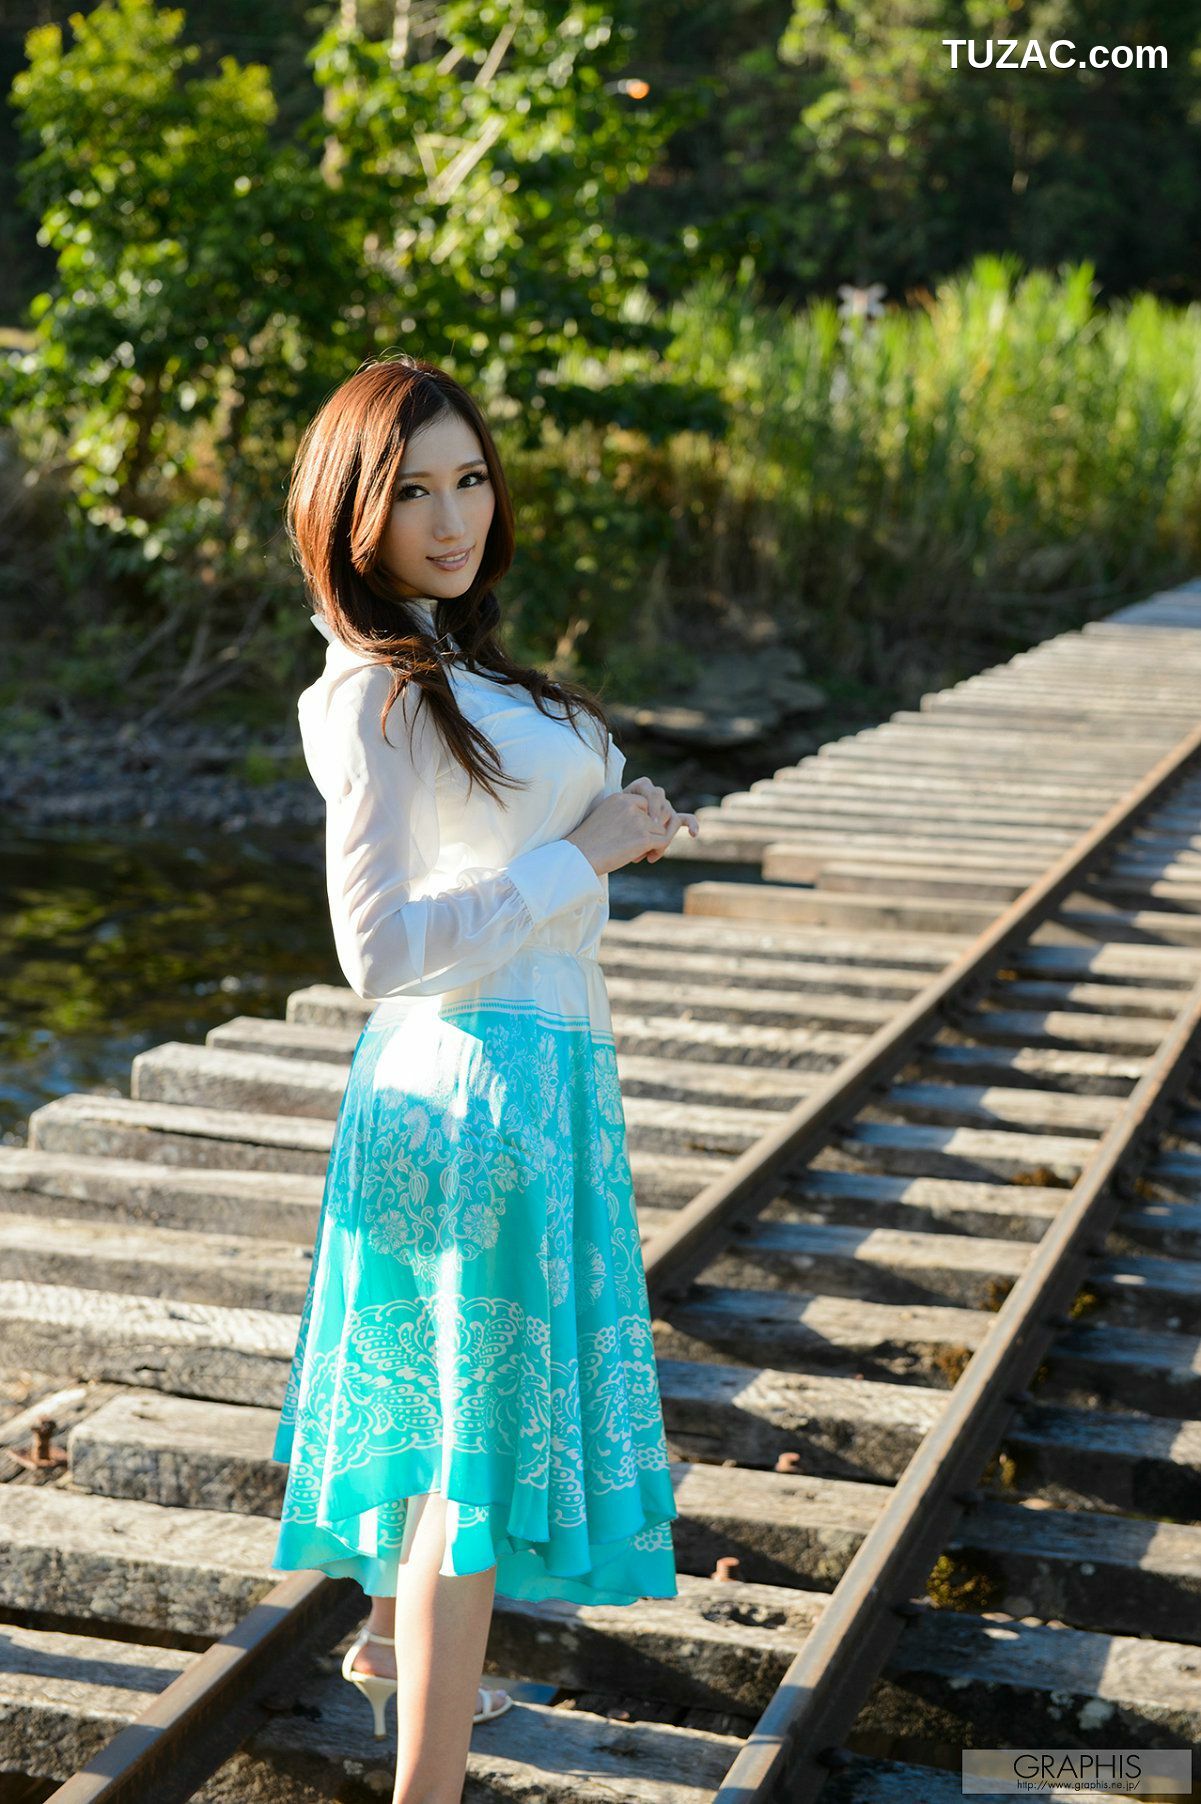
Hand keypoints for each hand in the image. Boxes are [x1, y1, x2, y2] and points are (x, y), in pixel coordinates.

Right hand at [565, 776, 699, 875]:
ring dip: (657, 843)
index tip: (638, 834)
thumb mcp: (606, 818)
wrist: (577, 857)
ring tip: (644, 854)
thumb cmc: (589, 843)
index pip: (647, 802)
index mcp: (620, 797)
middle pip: (658, 815)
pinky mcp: (642, 837)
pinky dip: (659, 851)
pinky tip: (648, 858)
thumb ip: (625, 815)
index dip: (647, 819)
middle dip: (655, 829)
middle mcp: (630, 805)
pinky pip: (663, 841)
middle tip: (645, 845)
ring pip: (662, 830)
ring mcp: (638, 820)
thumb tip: (652, 822)